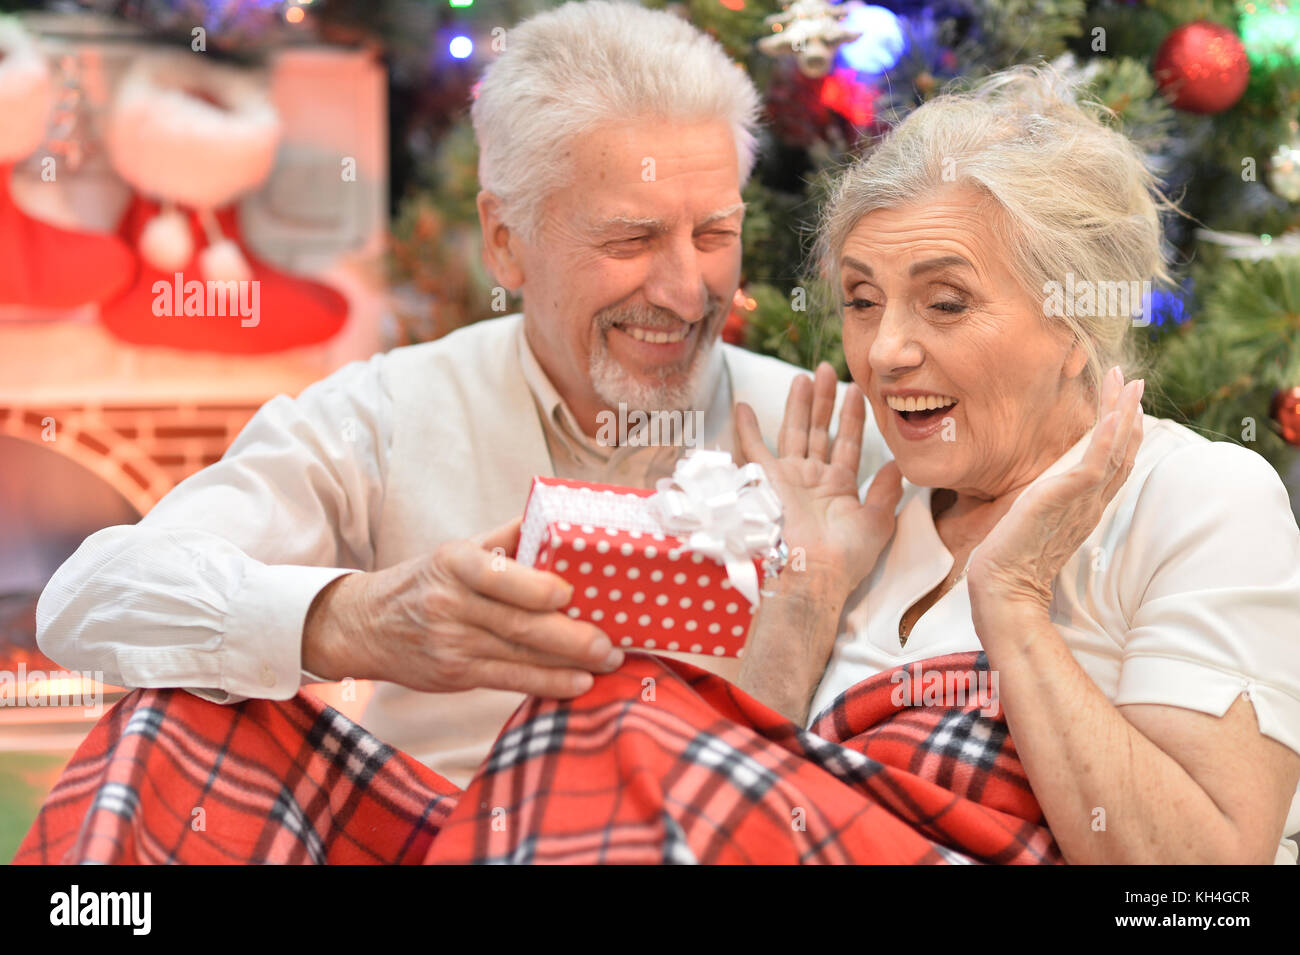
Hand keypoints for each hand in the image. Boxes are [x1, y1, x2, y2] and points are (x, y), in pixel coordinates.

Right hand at [303, 518, 623, 697]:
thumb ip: (506, 537)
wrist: (365, 625)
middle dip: (570, 636)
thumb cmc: (427, 580)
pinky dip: (547, 683)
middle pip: (518, 623)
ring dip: (569, 662)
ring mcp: (452, 643)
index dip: (535, 588)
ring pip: (518, 656)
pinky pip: (509, 681)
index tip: (571, 594)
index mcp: (454, 562)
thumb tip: (558, 518)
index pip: (497, 575)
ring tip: (609, 660)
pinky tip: (578, 683)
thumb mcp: (456, 549)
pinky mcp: (456, 675)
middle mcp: (450, 603)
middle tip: (611, 641)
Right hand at [735, 361, 903, 601]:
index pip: (847, 443)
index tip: (857, 390)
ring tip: (804, 376)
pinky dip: (746, 429)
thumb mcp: (877, 522)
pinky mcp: (767, 480)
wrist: (814, 571)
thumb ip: (887, 491)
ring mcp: (789, 478)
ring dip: (798, 404)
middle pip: (818, 430)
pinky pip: (753, 449)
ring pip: (794, 431)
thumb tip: (898, 464)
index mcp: (838, 488)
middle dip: (823, 400)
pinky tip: (744, 406)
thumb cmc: (846, 554)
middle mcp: (812, 479)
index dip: (852, 417)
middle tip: (826, 369)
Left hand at [967, 367, 1144, 624]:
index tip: (1125, 405)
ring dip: (1123, 414)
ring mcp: (1081, 501)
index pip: (1112, 466)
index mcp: (1083, 508)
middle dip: (1129, 415)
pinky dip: (1107, 438)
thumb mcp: (1033, 523)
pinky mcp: (1066, 499)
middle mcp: (1090, 503)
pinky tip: (1115, 414)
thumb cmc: (1010, 561)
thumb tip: (1038, 496)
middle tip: (1135, 382)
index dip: (1123, 435)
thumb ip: (1045, 506)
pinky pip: (1095, 465)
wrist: (1002, 587)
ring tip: (1130, 383)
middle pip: (1121, 453)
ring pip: (1114, 452)